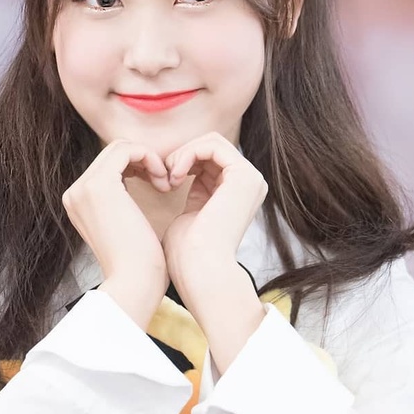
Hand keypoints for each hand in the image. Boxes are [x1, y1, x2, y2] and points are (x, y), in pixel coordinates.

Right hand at [62, 141, 171, 326]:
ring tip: (165, 183)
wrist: (134, 282)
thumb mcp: (126, 226)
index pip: (109, 165)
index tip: (159, 184)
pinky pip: (127, 150)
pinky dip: (149, 158)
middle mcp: (75, 192)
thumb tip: (136, 182)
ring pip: (120, 147)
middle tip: (165, 182)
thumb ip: (122, 203)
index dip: (137, 166)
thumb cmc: (138, 263)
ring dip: (148, 159)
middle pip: (113, 153)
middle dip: (143, 161)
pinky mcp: (100, 185)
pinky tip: (163, 181)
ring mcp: (83, 187)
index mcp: (79, 202)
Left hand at [162, 133, 267, 286]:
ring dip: (183, 154)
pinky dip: (188, 155)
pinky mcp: (245, 176)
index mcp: (238, 193)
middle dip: (182, 155)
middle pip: (211, 145)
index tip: (161, 181)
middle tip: (164, 177)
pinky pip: (212, 145)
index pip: (209, 157)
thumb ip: (195, 194)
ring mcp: (251, 179)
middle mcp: (250, 184)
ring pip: (211, 141)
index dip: (182, 161)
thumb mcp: (190, 215)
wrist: (200, 272)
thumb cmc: (187, 255)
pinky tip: (175, 176)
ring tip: (168, 178)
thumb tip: (181, 177)